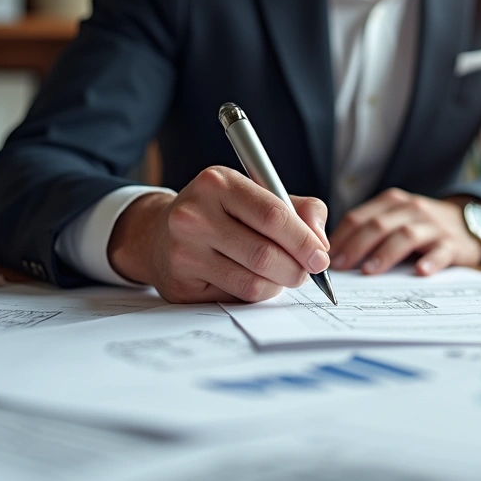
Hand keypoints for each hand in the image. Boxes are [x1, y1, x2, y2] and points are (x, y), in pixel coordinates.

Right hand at [107, 166, 329, 302]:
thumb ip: (299, 210)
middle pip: (265, 253)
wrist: (160, 233)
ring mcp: (183, 251)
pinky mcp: (180, 283)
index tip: (320, 256)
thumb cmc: (221, 213)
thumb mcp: (258, 195)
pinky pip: (235, 297)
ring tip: (281, 275)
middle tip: (306, 272)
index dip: (304, 240)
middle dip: (296, 269)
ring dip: (278, 284)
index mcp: (218, 183)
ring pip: (253, 281)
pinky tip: (253, 280)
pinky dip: (256, 293)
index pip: (273, 215)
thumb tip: (321, 242)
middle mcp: (194, 214)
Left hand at [328, 188, 480, 275]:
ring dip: (385, 253)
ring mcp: (433, 226)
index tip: (326, 257)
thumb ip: (369, 232)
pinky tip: (420, 271)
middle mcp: (411, 209)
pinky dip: (430, 260)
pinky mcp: (453, 243)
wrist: (469, 222)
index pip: (359, 217)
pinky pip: (440, 251)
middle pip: (378, 225)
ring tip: (370, 271)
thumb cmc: (421, 226)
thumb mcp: (395, 219)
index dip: (340, 237)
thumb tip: (334, 257)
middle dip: (356, 246)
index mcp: (392, 202)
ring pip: (406, 235)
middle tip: (341, 267)